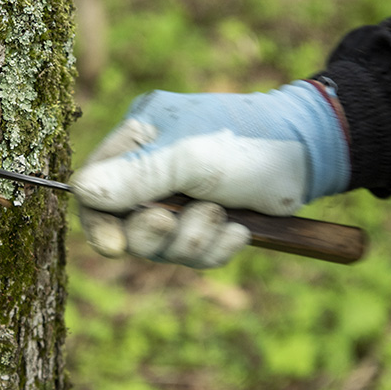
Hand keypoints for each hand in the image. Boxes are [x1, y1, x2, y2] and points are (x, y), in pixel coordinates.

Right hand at [71, 80, 350, 267]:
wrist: (312, 152)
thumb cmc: (247, 140)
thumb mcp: (188, 158)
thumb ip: (134, 177)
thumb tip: (78, 191)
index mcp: (138, 137)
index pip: (94, 185)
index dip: (100, 221)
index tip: (116, 248)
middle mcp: (152, 167)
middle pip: (124, 224)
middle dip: (157, 232)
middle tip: (182, 220)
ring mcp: (180, 195)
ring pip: (161, 244)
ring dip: (193, 240)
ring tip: (224, 219)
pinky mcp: (207, 218)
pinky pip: (194, 252)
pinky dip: (216, 248)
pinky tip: (240, 230)